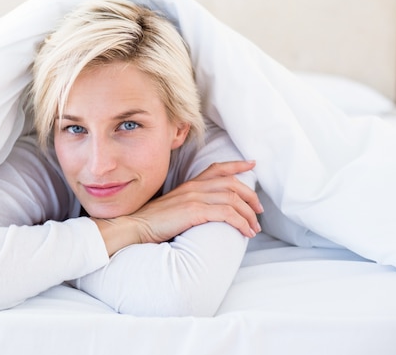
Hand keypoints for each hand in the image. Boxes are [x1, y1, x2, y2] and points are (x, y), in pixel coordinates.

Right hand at [91, 161, 262, 255]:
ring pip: (233, 199)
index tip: (252, 164)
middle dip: (250, 196)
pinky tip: (245, 232)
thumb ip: (190, 204)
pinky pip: (227, 213)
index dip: (236, 165)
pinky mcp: (195, 211)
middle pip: (232, 183)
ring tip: (254, 228)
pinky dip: (241, 222)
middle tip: (259, 210)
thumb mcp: (174, 207)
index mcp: (190, 185)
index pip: (217, 168)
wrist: (136, 227)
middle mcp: (194, 187)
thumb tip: (206, 212)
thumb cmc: (153, 222)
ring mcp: (194, 198)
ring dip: (248, 214)